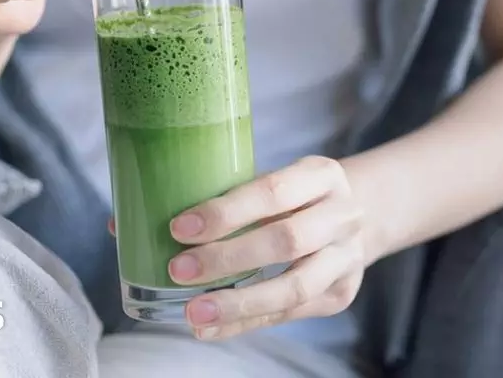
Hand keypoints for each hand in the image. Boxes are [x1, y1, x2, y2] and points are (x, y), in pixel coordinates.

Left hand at [169, 156, 364, 339]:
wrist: (352, 218)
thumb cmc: (296, 197)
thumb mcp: (276, 181)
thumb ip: (231, 198)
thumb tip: (150, 227)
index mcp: (322, 175)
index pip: (273, 192)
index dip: (226, 212)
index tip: (179, 229)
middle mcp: (343, 215)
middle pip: (286, 241)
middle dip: (228, 258)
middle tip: (179, 270)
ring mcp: (346, 258)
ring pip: (295, 288)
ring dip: (239, 303)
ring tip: (195, 311)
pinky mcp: (340, 294)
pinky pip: (289, 314)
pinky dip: (245, 323)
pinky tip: (211, 328)